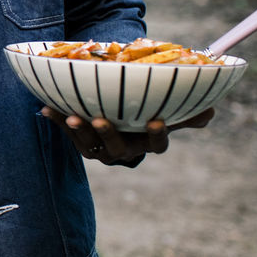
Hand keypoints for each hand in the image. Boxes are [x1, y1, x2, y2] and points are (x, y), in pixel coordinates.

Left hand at [41, 106, 213, 164]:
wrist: (121, 123)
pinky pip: (67, 132)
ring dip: (79, 129)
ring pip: (89, 143)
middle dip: (109, 134)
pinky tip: (47, 107)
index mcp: (148, 142)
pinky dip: (58, 120)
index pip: (157, 144)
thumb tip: (210, 112)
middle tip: (100, 119)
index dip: (157, 134)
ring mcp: (100, 148)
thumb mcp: (168, 114)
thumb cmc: (147, 115)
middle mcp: (124, 150)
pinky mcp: (80, 141)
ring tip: (72, 115)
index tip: (156, 119)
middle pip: (117, 147)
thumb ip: (186, 113)